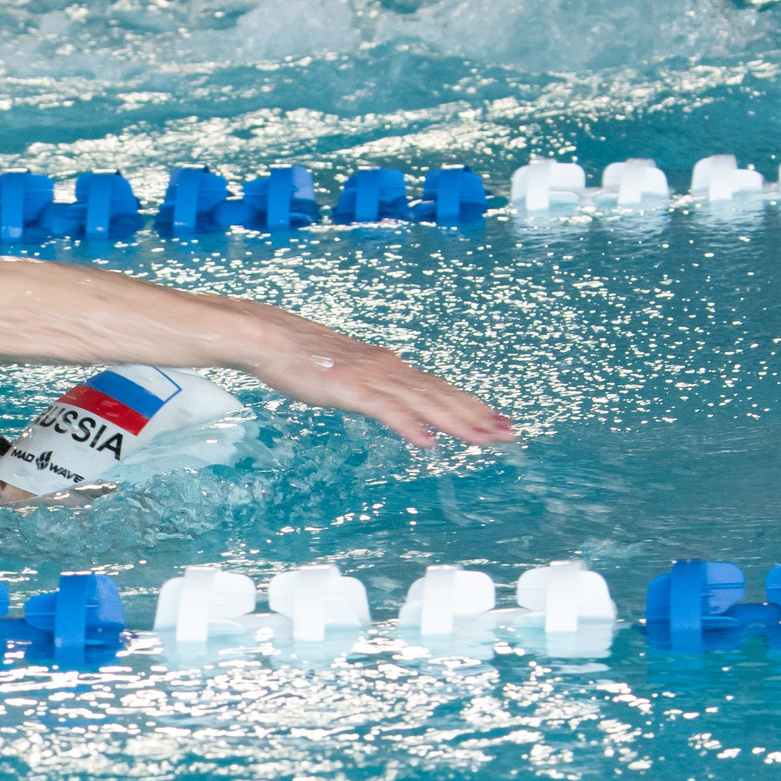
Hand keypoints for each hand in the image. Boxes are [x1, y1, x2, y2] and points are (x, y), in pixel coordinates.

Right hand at [239, 311, 513, 449]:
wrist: (271, 337)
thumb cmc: (302, 356)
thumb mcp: (346, 374)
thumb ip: (371, 387)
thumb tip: (390, 401)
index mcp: (388, 367)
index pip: (438, 388)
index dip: (470, 405)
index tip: (497, 421)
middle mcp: (388, 369)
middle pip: (441, 395)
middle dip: (477, 416)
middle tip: (509, 435)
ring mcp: (371, 379)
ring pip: (423, 403)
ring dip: (457, 422)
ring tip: (485, 439)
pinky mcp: (350, 390)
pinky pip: (386, 411)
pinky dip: (410, 426)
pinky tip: (429, 442)